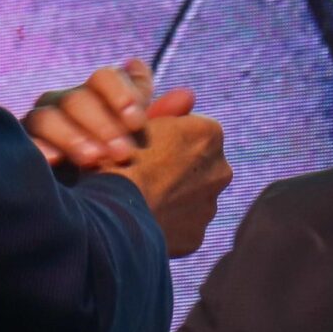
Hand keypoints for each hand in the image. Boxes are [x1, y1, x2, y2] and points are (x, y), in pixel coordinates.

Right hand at [119, 108, 229, 257]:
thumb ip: (167, 108)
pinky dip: (169, 225)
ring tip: (142, 200)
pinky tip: (146, 220)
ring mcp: (210, 206)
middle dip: (178, 170)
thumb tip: (188, 95)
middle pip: (198, 166)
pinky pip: (184, 227)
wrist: (111, 214)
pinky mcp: (197, 236)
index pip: (194, 132)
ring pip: (193, 198)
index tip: (147, 149)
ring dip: (175, 198)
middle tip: (144, 175)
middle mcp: (221, 170)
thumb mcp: (137, 124)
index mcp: (209, 134)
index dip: (168, 140)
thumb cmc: (118, 160)